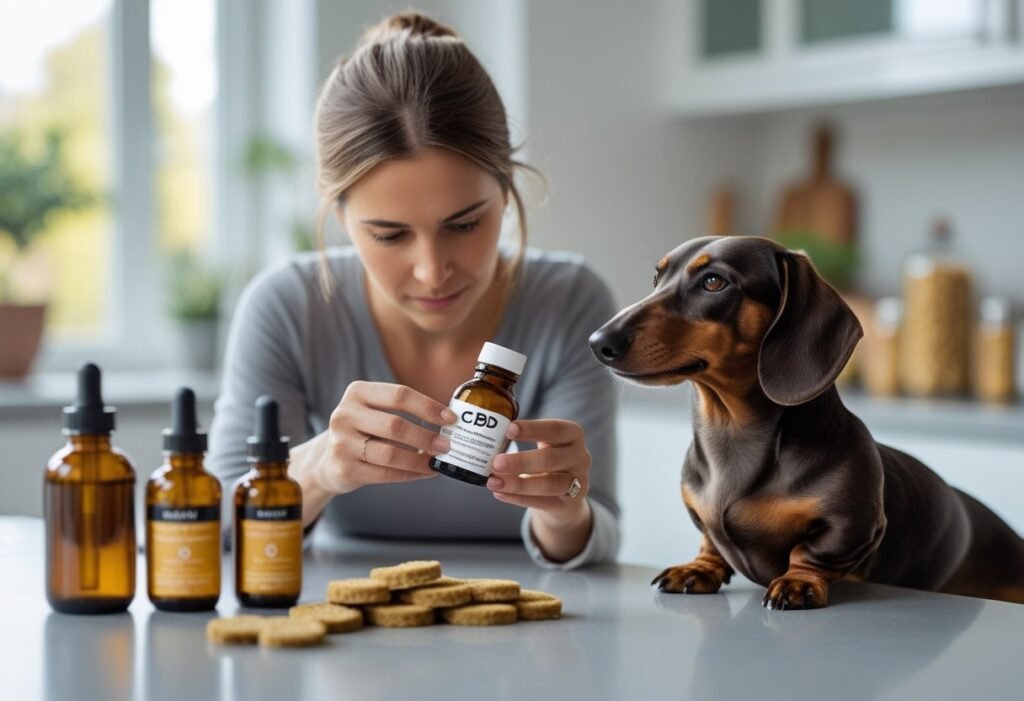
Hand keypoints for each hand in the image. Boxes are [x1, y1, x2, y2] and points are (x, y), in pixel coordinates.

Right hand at [317, 381, 455, 493]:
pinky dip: (409, 475)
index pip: (399, 395)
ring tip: (435, 462)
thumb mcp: (373, 411)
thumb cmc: (362, 431)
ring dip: (419, 460)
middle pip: (395, 425)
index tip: (450, 419)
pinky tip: (422, 473)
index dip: (428, 407)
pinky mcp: (344, 469)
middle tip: (446, 445)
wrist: (327, 460)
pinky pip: (384, 474)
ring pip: (390, 453)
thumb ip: (403, 412)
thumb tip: (447, 424)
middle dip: (426, 437)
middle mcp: (345, 415)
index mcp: (357, 393)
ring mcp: (341, 443)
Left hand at [485, 419, 591, 524]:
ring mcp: (578, 482)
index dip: (533, 429)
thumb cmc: (548, 459)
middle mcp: (580, 457)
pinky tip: (501, 494)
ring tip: (493, 482)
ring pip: (549, 484)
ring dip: (518, 484)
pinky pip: (544, 502)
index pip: (555, 429)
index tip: (508, 429)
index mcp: (573, 435)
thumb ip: (523, 438)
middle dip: (521, 461)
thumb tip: (486, 438)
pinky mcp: (570, 503)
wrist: (567, 493)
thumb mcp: (545, 444)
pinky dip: (520, 499)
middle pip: (550, 459)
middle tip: (495, 463)